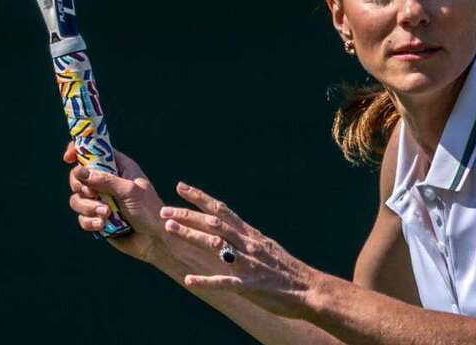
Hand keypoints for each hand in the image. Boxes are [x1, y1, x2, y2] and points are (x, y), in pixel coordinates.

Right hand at [64, 143, 165, 262]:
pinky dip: (89, 221)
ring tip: (106, 214)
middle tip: (92, 194)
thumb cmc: (148, 210)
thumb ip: (105, 180)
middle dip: (81, 186)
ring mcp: (102, 200)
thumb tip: (78, 171)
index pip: (96, 151)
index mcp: (120, 168)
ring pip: (77, 198)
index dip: (80, 151)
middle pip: (79, 176)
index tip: (68, 158)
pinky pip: (82, 217)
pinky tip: (102, 225)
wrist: (154, 239)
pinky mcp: (98, 218)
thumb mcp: (129, 191)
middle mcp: (109, 182)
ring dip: (88, 207)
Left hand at [160, 183, 320, 318]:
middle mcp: (248, 244)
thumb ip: (248, 239)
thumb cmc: (288, 270)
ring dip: (192, 236)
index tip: (181, 187)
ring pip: (217, 245)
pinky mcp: (251, 285)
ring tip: (170, 229)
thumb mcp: (267, 247)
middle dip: (188, 215)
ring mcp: (249, 264)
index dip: (200, 198)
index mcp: (251, 235)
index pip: (222, 210)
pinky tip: (189, 280)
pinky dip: (206, 280)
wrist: (311, 289)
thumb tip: (231, 230)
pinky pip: (225, 282)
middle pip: (215, 224)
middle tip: (164, 210)